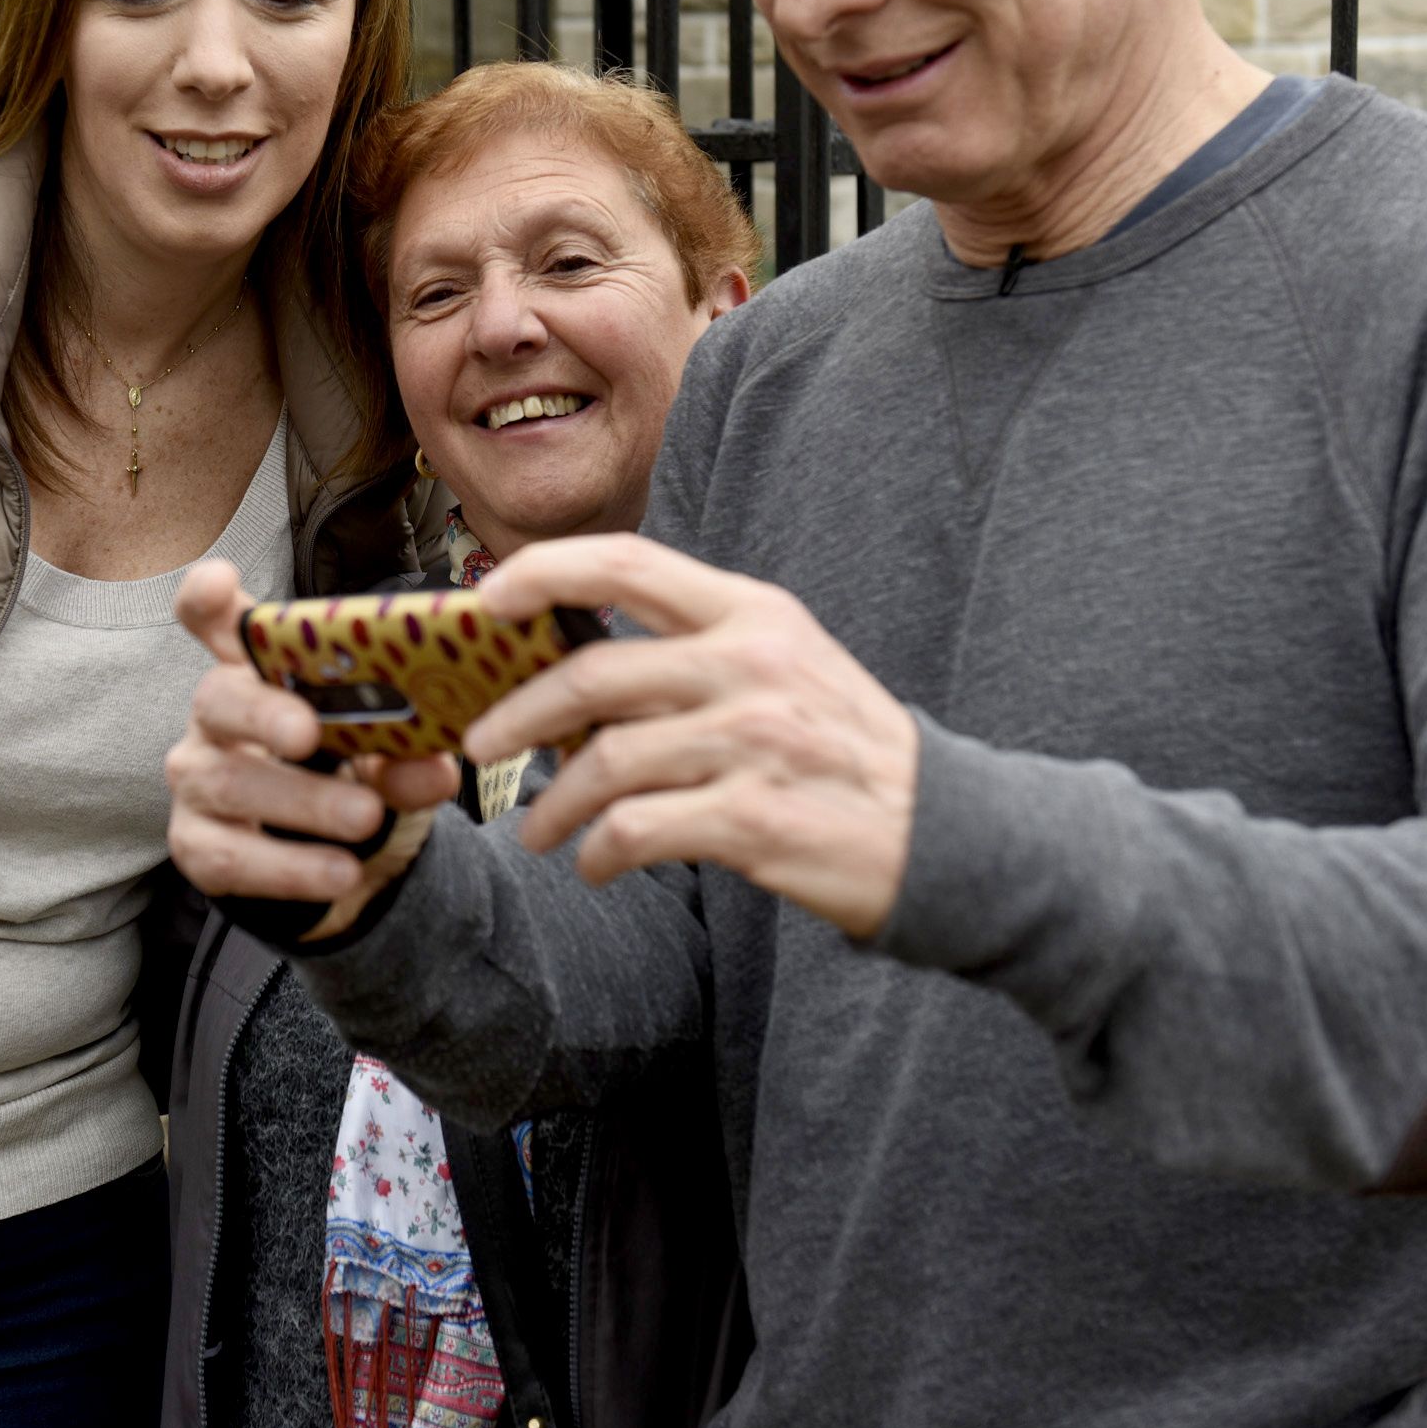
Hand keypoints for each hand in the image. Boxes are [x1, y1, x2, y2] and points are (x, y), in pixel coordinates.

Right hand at [164, 560, 461, 937]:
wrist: (321, 854)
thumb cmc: (343, 767)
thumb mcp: (383, 752)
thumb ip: (407, 753)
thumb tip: (438, 768)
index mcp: (255, 670)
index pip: (213, 619)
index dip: (208, 598)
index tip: (223, 582)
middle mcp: (214, 716)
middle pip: (216, 697)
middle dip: (263, 712)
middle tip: (310, 732)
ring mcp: (198, 780)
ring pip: (228, 782)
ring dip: (301, 800)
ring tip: (365, 818)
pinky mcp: (197, 845)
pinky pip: (231, 856)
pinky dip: (291, 867)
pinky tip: (340, 872)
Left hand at [465, 535, 921, 937]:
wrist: (947, 835)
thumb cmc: (845, 749)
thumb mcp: (787, 664)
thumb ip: (696, 647)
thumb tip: (572, 664)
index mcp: (754, 613)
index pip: (630, 563)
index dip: (545, 571)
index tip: (487, 600)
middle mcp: (752, 665)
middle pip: (592, 675)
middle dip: (515, 715)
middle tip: (479, 745)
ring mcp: (754, 742)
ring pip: (603, 763)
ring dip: (551, 807)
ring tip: (538, 832)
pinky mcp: (754, 820)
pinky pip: (635, 830)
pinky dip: (597, 852)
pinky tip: (595, 864)